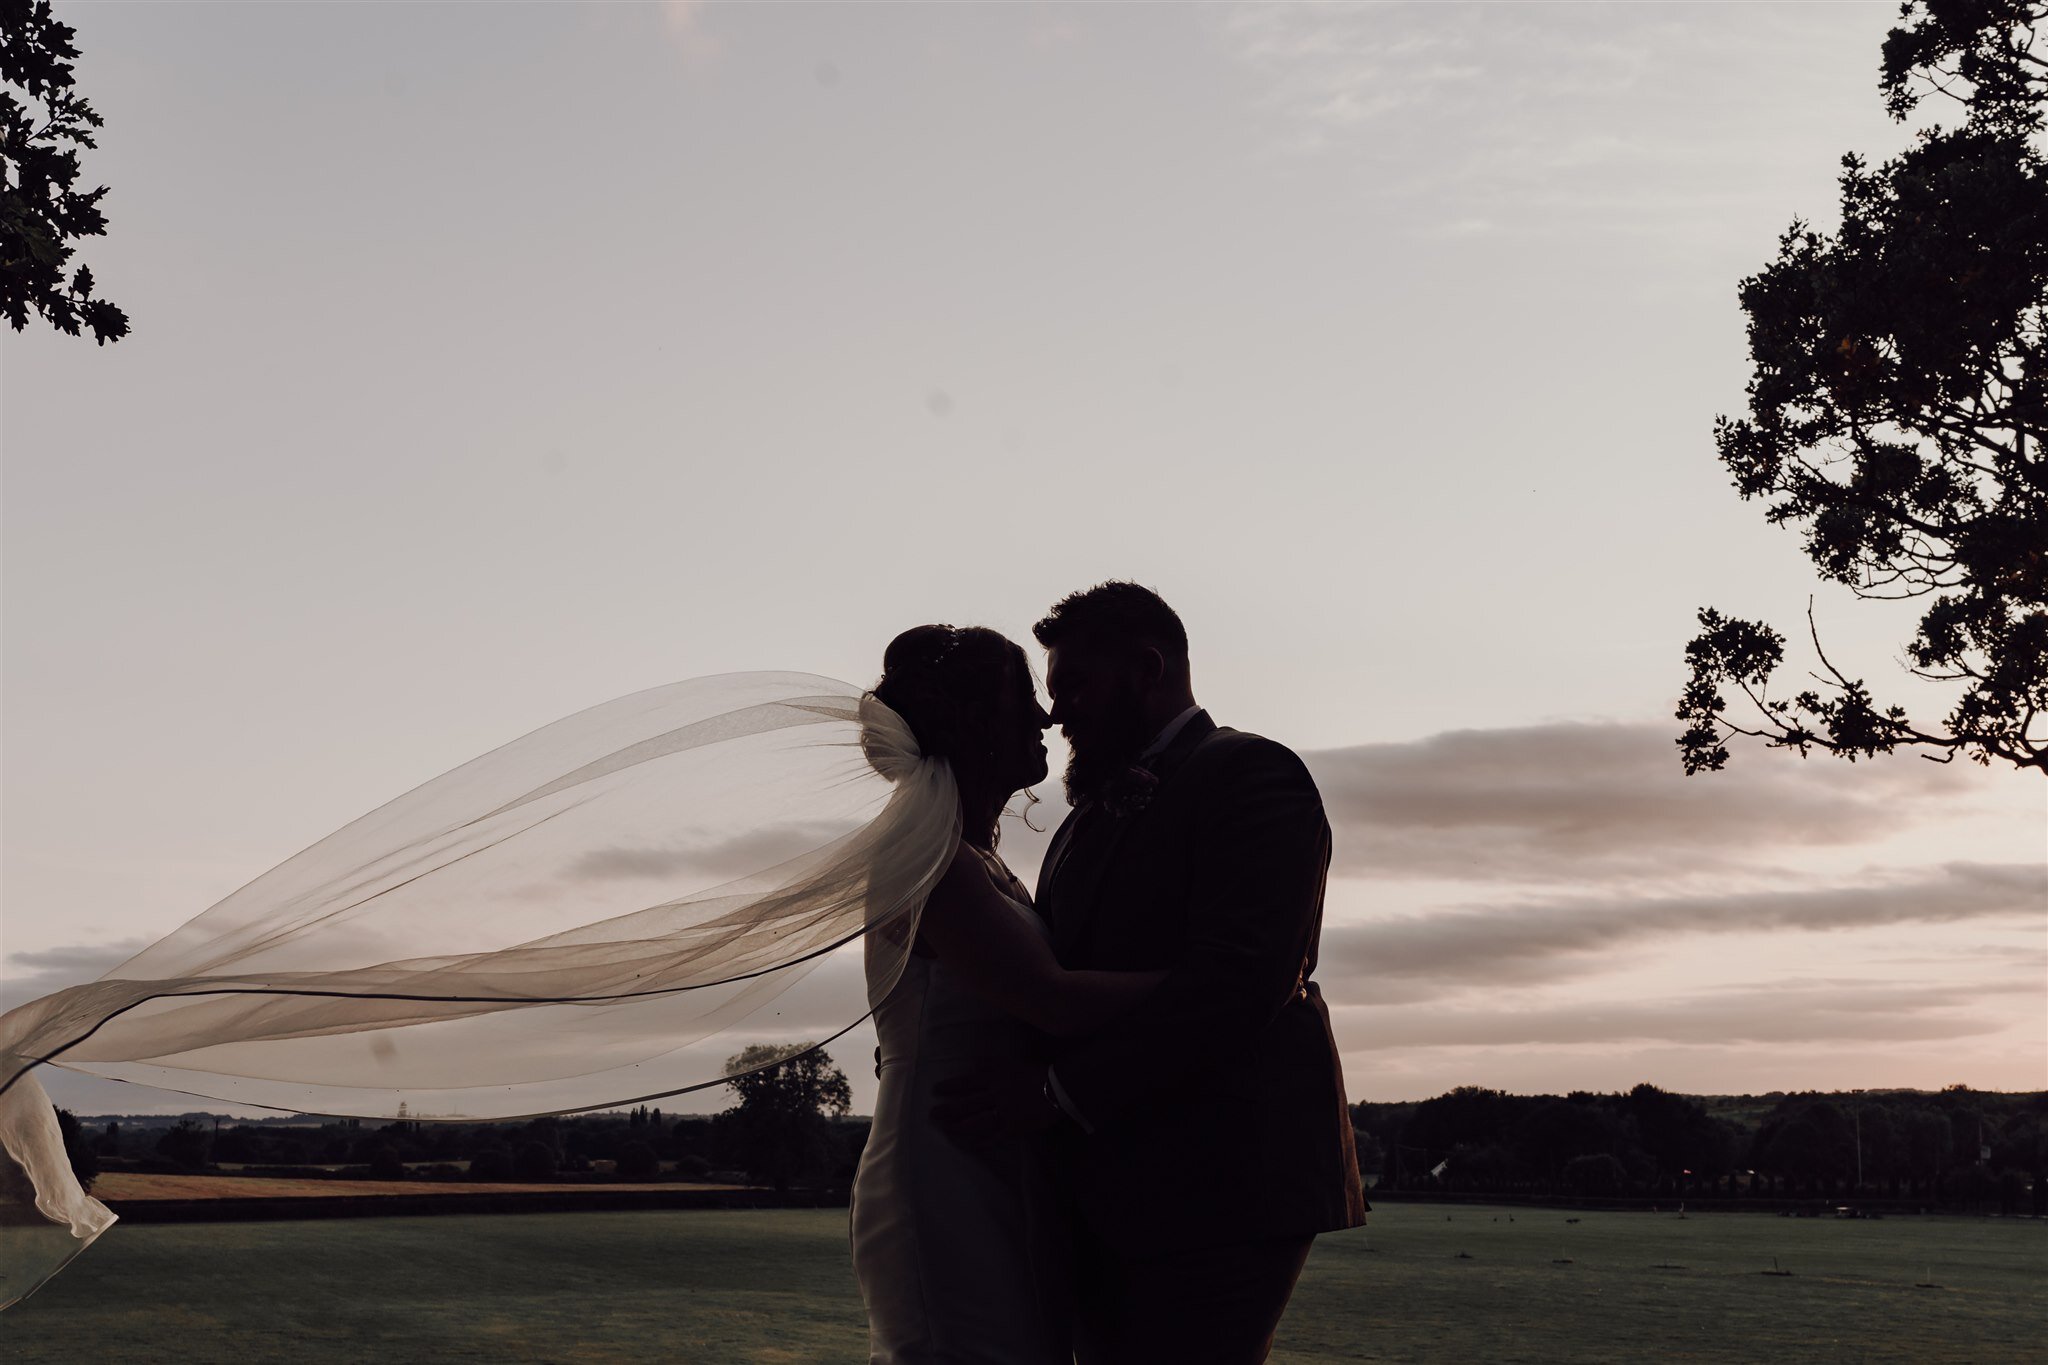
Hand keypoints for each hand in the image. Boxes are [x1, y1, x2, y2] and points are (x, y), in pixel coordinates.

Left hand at [931, 1062, 1056, 1148]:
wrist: (1058, 1088)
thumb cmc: (1036, 1072)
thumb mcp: (1012, 1061)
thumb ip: (992, 1063)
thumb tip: (973, 1062)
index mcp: (995, 1077)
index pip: (967, 1082)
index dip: (950, 1086)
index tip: (935, 1090)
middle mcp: (995, 1095)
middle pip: (967, 1104)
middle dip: (948, 1110)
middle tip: (932, 1114)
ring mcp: (1004, 1113)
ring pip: (976, 1122)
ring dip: (959, 1127)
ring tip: (945, 1130)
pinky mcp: (1013, 1128)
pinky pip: (994, 1136)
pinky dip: (981, 1141)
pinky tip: (969, 1144)